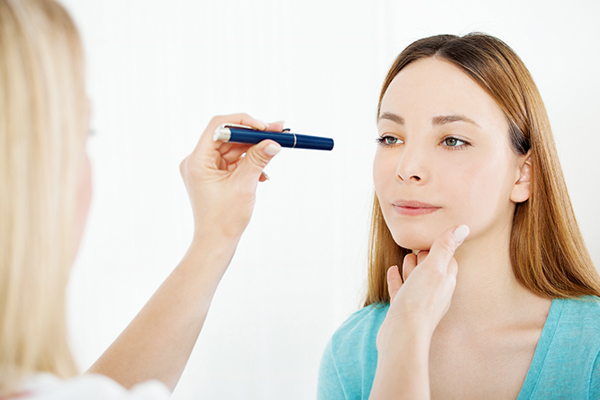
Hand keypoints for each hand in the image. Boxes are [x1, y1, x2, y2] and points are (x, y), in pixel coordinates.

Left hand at [179, 113, 282, 240]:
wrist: (216, 242)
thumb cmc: (225, 219)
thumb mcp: (244, 185)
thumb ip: (258, 160)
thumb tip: (274, 142)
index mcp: (198, 161)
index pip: (219, 127)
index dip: (243, 123)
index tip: (266, 127)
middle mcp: (198, 161)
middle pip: (228, 136)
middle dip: (254, 135)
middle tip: (279, 131)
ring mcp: (205, 169)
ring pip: (233, 148)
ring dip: (254, 150)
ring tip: (275, 149)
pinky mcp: (213, 176)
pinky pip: (233, 161)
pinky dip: (249, 162)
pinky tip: (263, 173)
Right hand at [376, 225, 469, 351]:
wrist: (403, 335)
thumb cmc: (420, 301)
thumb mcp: (434, 267)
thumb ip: (445, 246)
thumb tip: (463, 227)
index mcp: (446, 281)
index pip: (448, 260)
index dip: (441, 248)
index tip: (432, 237)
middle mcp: (436, 292)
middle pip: (433, 269)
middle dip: (426, 256)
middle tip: (419, 245)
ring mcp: (419, 302)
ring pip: (417, 279)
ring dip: (412, 266)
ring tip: (407, 257)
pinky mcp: (403, 309)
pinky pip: (401, 289)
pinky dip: (398, 279)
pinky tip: (393, 271)